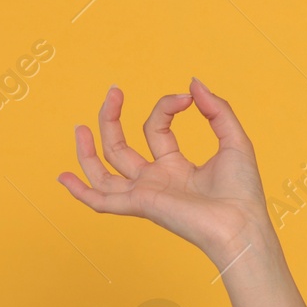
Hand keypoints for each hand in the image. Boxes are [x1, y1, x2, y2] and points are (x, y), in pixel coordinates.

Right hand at [57, 78, 272, 266]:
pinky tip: (64, 177)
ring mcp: (145, 193)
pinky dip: (81, 191)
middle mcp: (156, 180)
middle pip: (121, 147)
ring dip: (88, 151)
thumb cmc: (242, 190)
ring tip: (80, 127)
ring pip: (105, 172)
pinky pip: (102, 202)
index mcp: (176, 166)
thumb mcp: (234, 140)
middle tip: (113, 91)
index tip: (186, 97)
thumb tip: (194, 83)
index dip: (166, 107)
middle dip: (112, 118)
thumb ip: (217, 110)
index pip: (156, 129)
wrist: (241, 223)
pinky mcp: (140, 205)